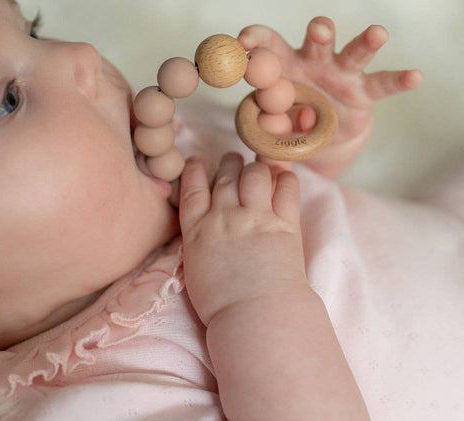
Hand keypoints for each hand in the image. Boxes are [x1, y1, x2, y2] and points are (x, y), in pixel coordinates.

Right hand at [179, 152, 305, 326]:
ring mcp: (255, 217)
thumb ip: (200, 241)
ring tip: (258, 163)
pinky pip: (286, 189)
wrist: (254, 318)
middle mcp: (224, 217)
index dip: (194, 171)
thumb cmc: (221, 305)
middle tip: (232, 160)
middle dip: (229, 163)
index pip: (192, 190)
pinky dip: (285, 178)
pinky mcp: (284, 224)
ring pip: (254, 175)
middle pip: (225, 177)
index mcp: (198, 231)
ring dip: (255, 166)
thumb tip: (206, 228)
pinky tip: (284, 176)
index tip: (197, 160)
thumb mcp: (196, 268)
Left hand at [237, 18, 424, 176]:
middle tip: (319, 28)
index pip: (269, 45)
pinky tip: (415, 77)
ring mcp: (341, 75)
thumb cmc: (286, 123)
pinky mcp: (364, 92)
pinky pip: (383, 85)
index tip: (243, 39)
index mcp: (284, 66)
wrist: (316, 139)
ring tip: (378, 33)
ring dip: (365, 43)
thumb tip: (266, 125)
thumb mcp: (270, 126)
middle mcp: (314, 63)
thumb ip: (266, 126)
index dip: (257, 39)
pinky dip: (398, 81)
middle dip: (320, 32)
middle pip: (317, 41)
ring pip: (353, 54)